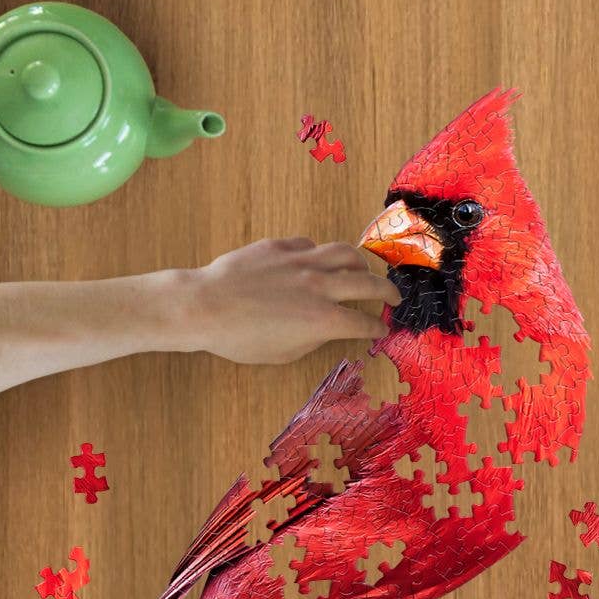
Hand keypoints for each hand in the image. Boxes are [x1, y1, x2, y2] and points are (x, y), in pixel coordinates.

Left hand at [176, 238, 400, 365]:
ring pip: (345, 254)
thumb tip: (328, 328)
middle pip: (368, 283)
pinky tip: (317, 261)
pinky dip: (320, 254)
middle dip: (387, 292)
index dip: (377, 328)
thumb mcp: (283, 353)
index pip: (363, 323)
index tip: (382, 329)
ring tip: (362, 271)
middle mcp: (320, 286)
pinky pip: (310, 245)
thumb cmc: (240, 339)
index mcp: (323, 320)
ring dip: (360, 265)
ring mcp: (301, 261)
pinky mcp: (280, 246)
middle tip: (393, 297)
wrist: (206, 307)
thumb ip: (314, 339)